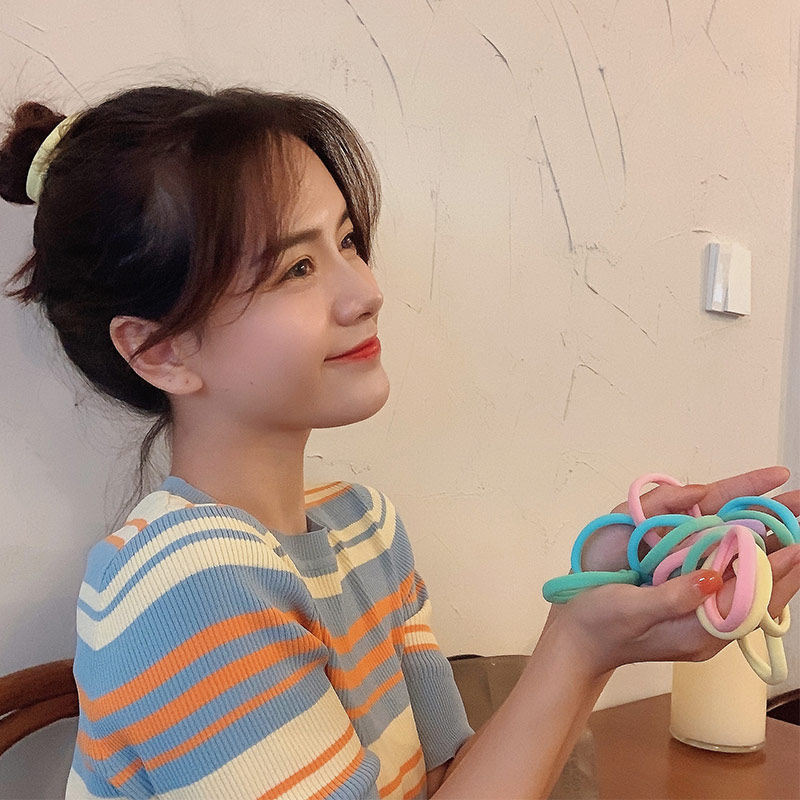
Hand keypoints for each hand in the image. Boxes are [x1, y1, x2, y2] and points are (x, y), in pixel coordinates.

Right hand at [551, 466, 799, 673]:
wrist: (579, 642)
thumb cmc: (600, 625)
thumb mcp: (631, 609)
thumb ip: (672, 597)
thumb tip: (711, 577)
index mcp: (697, 632)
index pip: (749, 600)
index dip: (774, 572)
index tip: (797, 545)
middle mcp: (708, 628)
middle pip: (758, 596)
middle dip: (784, 562)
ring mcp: (701, 621)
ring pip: (748, 591)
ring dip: (770, 563)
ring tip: (788, 532)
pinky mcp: (691, 611)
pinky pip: (732, 591)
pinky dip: (747, 568)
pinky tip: (753, 549)